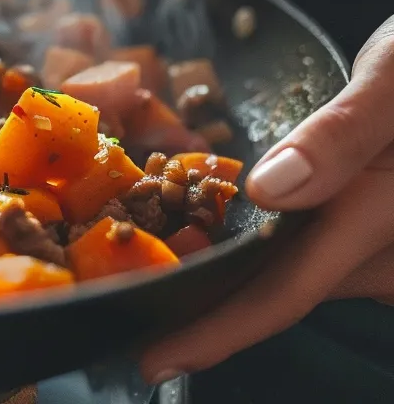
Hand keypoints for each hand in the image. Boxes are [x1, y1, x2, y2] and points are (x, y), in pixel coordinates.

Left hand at [141, 18, 393, 383]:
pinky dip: (249, 251)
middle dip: (204, 312)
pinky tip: (202, 239)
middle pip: (276, 294)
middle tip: (125, 316)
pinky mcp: (366, 232)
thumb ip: (342, 135)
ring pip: (286, 275)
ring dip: (225, 281)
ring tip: (148, 279)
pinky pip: (301, 252)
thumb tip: (272, 189)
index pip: (285, 295)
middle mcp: (378, 253)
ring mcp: (374, 247)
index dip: (217, 332)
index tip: (154, 358)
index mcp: (377, 220)